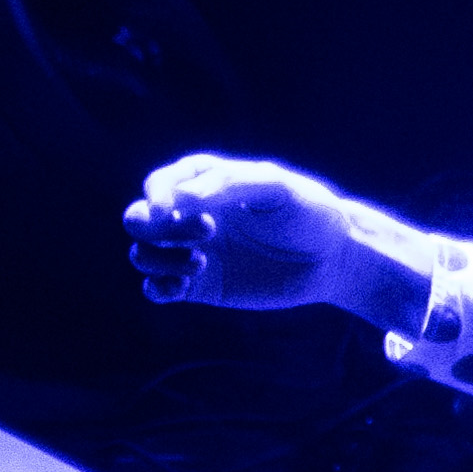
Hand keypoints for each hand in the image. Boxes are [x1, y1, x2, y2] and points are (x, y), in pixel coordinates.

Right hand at [124, 153, 400, 313]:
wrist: (334, 259)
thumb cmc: (310, 214)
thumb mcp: (278, 189)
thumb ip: (229, 186)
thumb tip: (179, 199)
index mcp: (208, 184)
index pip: (161, 183)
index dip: (158, 194)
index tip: (174, 209)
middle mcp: (193, 216)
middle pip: (138, 218)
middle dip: (153, 227)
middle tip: (203, 233)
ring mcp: (194, 251)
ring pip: (143, 253)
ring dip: (158, 258)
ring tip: (201, 263)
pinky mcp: (201, 286)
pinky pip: (157, 288)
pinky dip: (157, 287)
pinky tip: (182, 285)